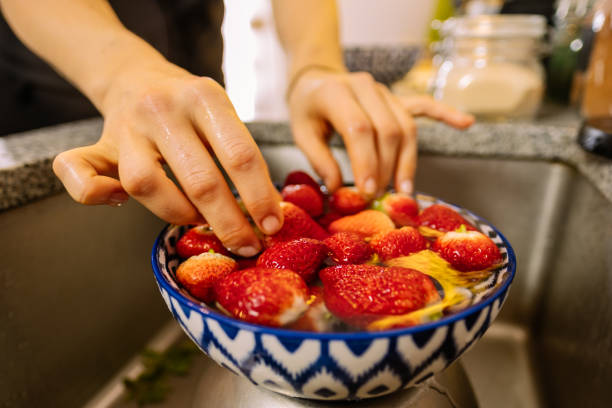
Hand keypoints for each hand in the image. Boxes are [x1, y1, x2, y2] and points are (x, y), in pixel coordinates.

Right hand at [52, 62, 281, 256]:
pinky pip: (78, 173)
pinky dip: (95, 195)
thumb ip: (240, 155)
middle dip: (229, 223)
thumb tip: (267, 211)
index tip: (272, 226)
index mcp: (204, 97)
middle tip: (247, 246)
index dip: (259, 197)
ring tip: (198, 220)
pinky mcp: (96, 144)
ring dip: (179, 214)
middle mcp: (163, 109)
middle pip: (200, 180)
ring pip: (147, 184)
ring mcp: (126, 126)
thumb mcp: (222, 114)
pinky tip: (118, 201)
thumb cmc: (189, 108)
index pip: (240, 154)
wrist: (135, 77)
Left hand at [287, 69, 473, 196]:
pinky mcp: (397, 97)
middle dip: (386, 168)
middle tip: (379, 197)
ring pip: (406, 126)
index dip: (366, 162)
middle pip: (388, 130)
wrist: (317, 78)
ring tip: (404, 189)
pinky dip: (445, 114)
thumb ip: (319, 159)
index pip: (359, 129)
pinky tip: (465, 123)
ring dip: (407, 161)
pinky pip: (424, 105)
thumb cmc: (308, 109)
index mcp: (337, 93)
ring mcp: (385, 91)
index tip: (367, 192)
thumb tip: (338, 189)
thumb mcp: (301, 132)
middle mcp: (365, 87)